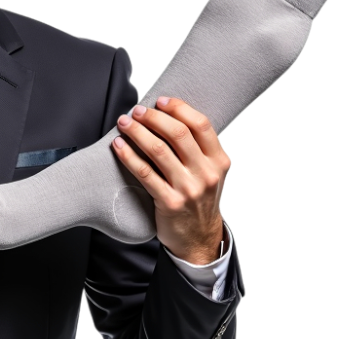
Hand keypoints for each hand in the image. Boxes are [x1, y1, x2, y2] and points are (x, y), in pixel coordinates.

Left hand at [111, 97, 229, 263]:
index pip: (201, 124)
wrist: (199, 237)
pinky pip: (145, 173)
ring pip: (158, 150)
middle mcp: (207, 173)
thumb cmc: (199, 199)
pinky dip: (128, 156)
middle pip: (178, 134)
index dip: (179, 108)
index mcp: (220, 160)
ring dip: (137, 132)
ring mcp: (188, 188)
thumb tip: (168, 117)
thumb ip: (198, 149)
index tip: (160, 100)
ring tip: (123, 123)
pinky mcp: (169, 202)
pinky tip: (118, 147)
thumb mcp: (210, 173)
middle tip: (136, 111)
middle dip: (153, 117)